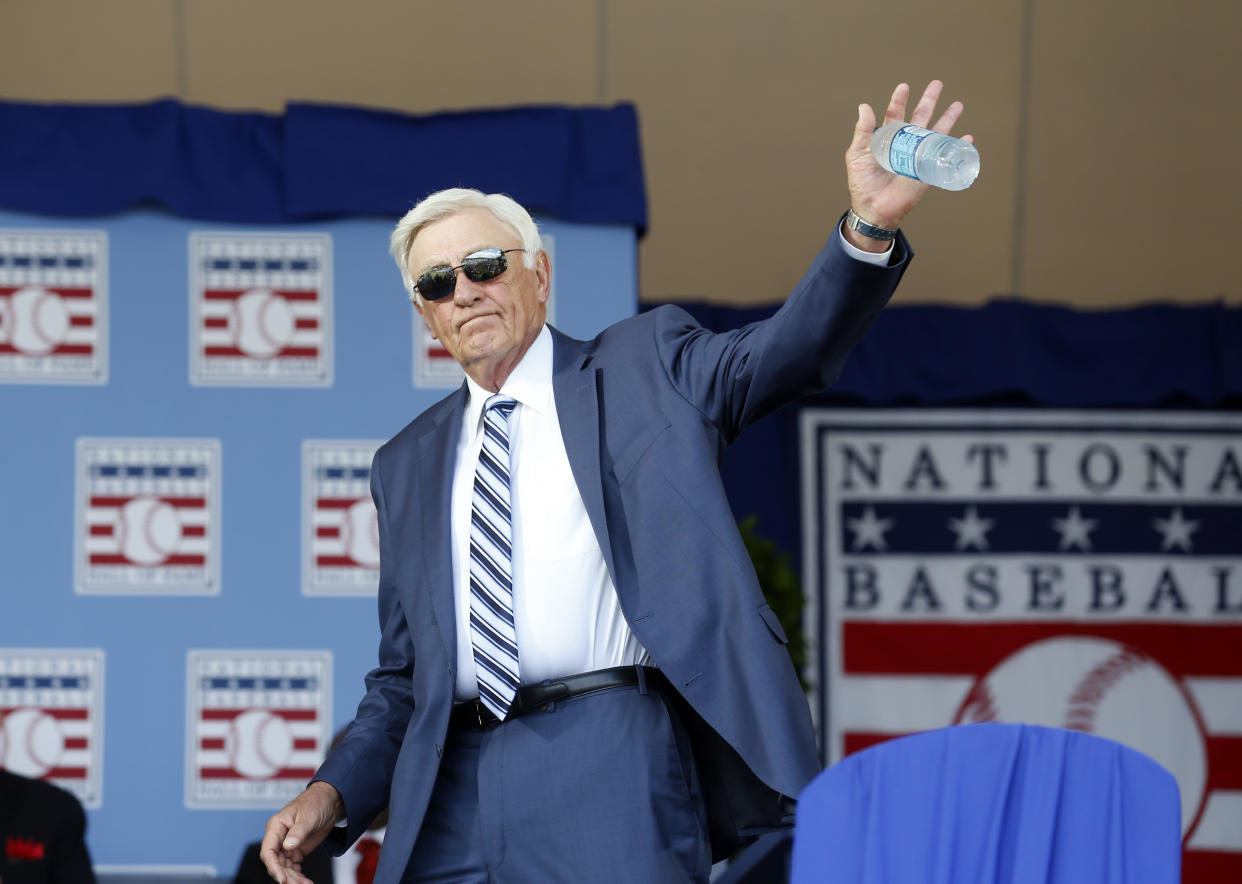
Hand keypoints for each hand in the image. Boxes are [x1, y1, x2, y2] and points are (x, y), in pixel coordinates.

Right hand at [259, 781, 342, 882]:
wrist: (330, 801)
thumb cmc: (316, 802)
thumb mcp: (308, 816)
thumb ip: (298, 831)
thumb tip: (287, 846)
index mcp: (276, 826)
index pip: (268, 851)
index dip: (273, 867)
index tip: (282, 879)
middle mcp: (279, 838)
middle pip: (276, 863)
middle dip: (286, 876)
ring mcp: (287, 845)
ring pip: (285, 867)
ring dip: (293, 878)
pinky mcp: (296, 850)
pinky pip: (293, 866)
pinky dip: (298, 875)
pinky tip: (305, 881)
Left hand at [844, 80, 971, 242]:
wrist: (874, 208)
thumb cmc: (862, 183)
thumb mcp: (857, 154)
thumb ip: (862, 131)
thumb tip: (865, 106)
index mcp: (887, 138)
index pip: (896, 114)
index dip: (900, 100)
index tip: (904, 87)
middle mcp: (904, 144)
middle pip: (920, 118)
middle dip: (929, 101)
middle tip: (937, 85)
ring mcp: (917, 156)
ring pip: (936, 132)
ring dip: (948, 118)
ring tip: (957, 105)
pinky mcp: (927, 170)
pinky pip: (945, 155)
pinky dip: (957, 146)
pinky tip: (967, 137)